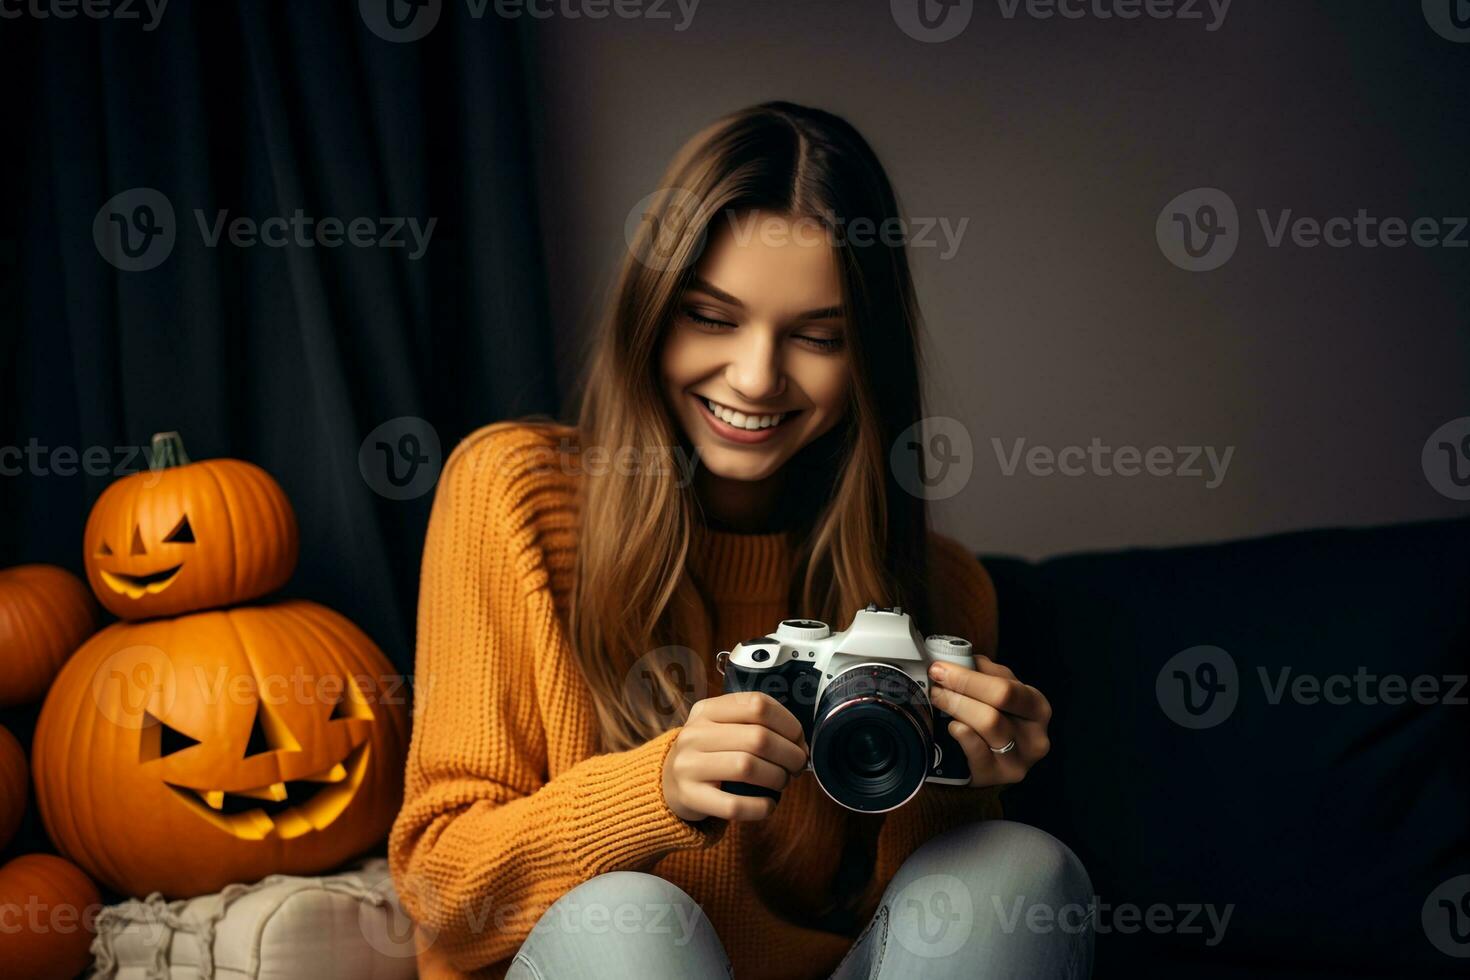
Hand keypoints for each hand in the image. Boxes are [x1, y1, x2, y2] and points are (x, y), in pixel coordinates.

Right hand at [662, 691, 808, 822]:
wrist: (666, 783)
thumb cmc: (709, 753)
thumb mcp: (721, 727)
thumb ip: (755, 725)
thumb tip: (801, 743)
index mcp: (706, 710)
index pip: (757, 705)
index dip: (788, 723)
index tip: (799, 739)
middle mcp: (694, 734)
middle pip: (758, 738)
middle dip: (789, 754)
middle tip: (796, 766)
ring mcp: (689, 766)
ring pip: (748, 768)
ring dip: (777, 778)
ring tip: (782, 782)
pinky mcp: (690, 797)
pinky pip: (735, 805)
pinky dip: (761, 806)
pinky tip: (768, 804)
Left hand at [927, 655, 1050, 787]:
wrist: (993, 763)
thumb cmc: (996, 722)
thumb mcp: (999, 694)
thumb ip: (985, 674)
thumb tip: (958, 656)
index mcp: (1036, 706)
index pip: (1005, 686)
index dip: (969, 675)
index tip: (941, 667)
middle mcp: (1035, 734)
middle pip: (998, 702)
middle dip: (961, 686)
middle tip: (936, 681)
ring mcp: (1019, 759)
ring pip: (988, 723)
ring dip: (957, 705)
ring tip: (938, 699)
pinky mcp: (1000, 776)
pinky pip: (978, 751)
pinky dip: (962, 734)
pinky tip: (952, 727)